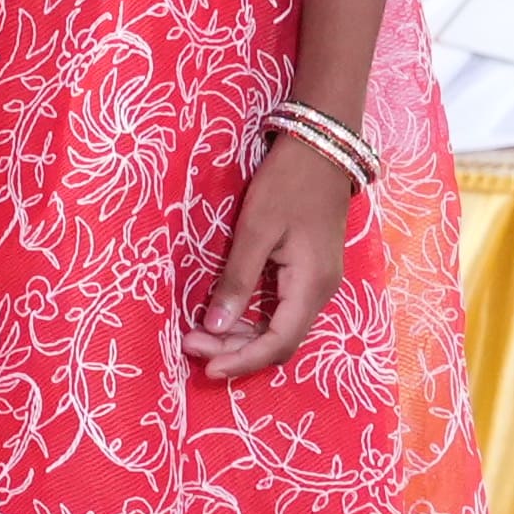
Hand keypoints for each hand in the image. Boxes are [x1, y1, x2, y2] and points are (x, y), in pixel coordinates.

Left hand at [193, 133, 353, 381]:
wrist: (322, 147)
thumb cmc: (288, 184)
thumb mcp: (255, 230)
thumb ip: (236, 281)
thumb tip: (215, 328)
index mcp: (311, 285)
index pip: (278, 343)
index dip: (242, 361)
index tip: (204, 365)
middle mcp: (321, 291)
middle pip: (280, 342)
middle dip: (236, 350)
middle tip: (190, 342)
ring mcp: (319, 282)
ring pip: (281, 328)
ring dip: (243, 337)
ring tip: (202, 331)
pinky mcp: (311, 272)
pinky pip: (283, 310)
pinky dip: (254, 319)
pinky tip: (227, 314)